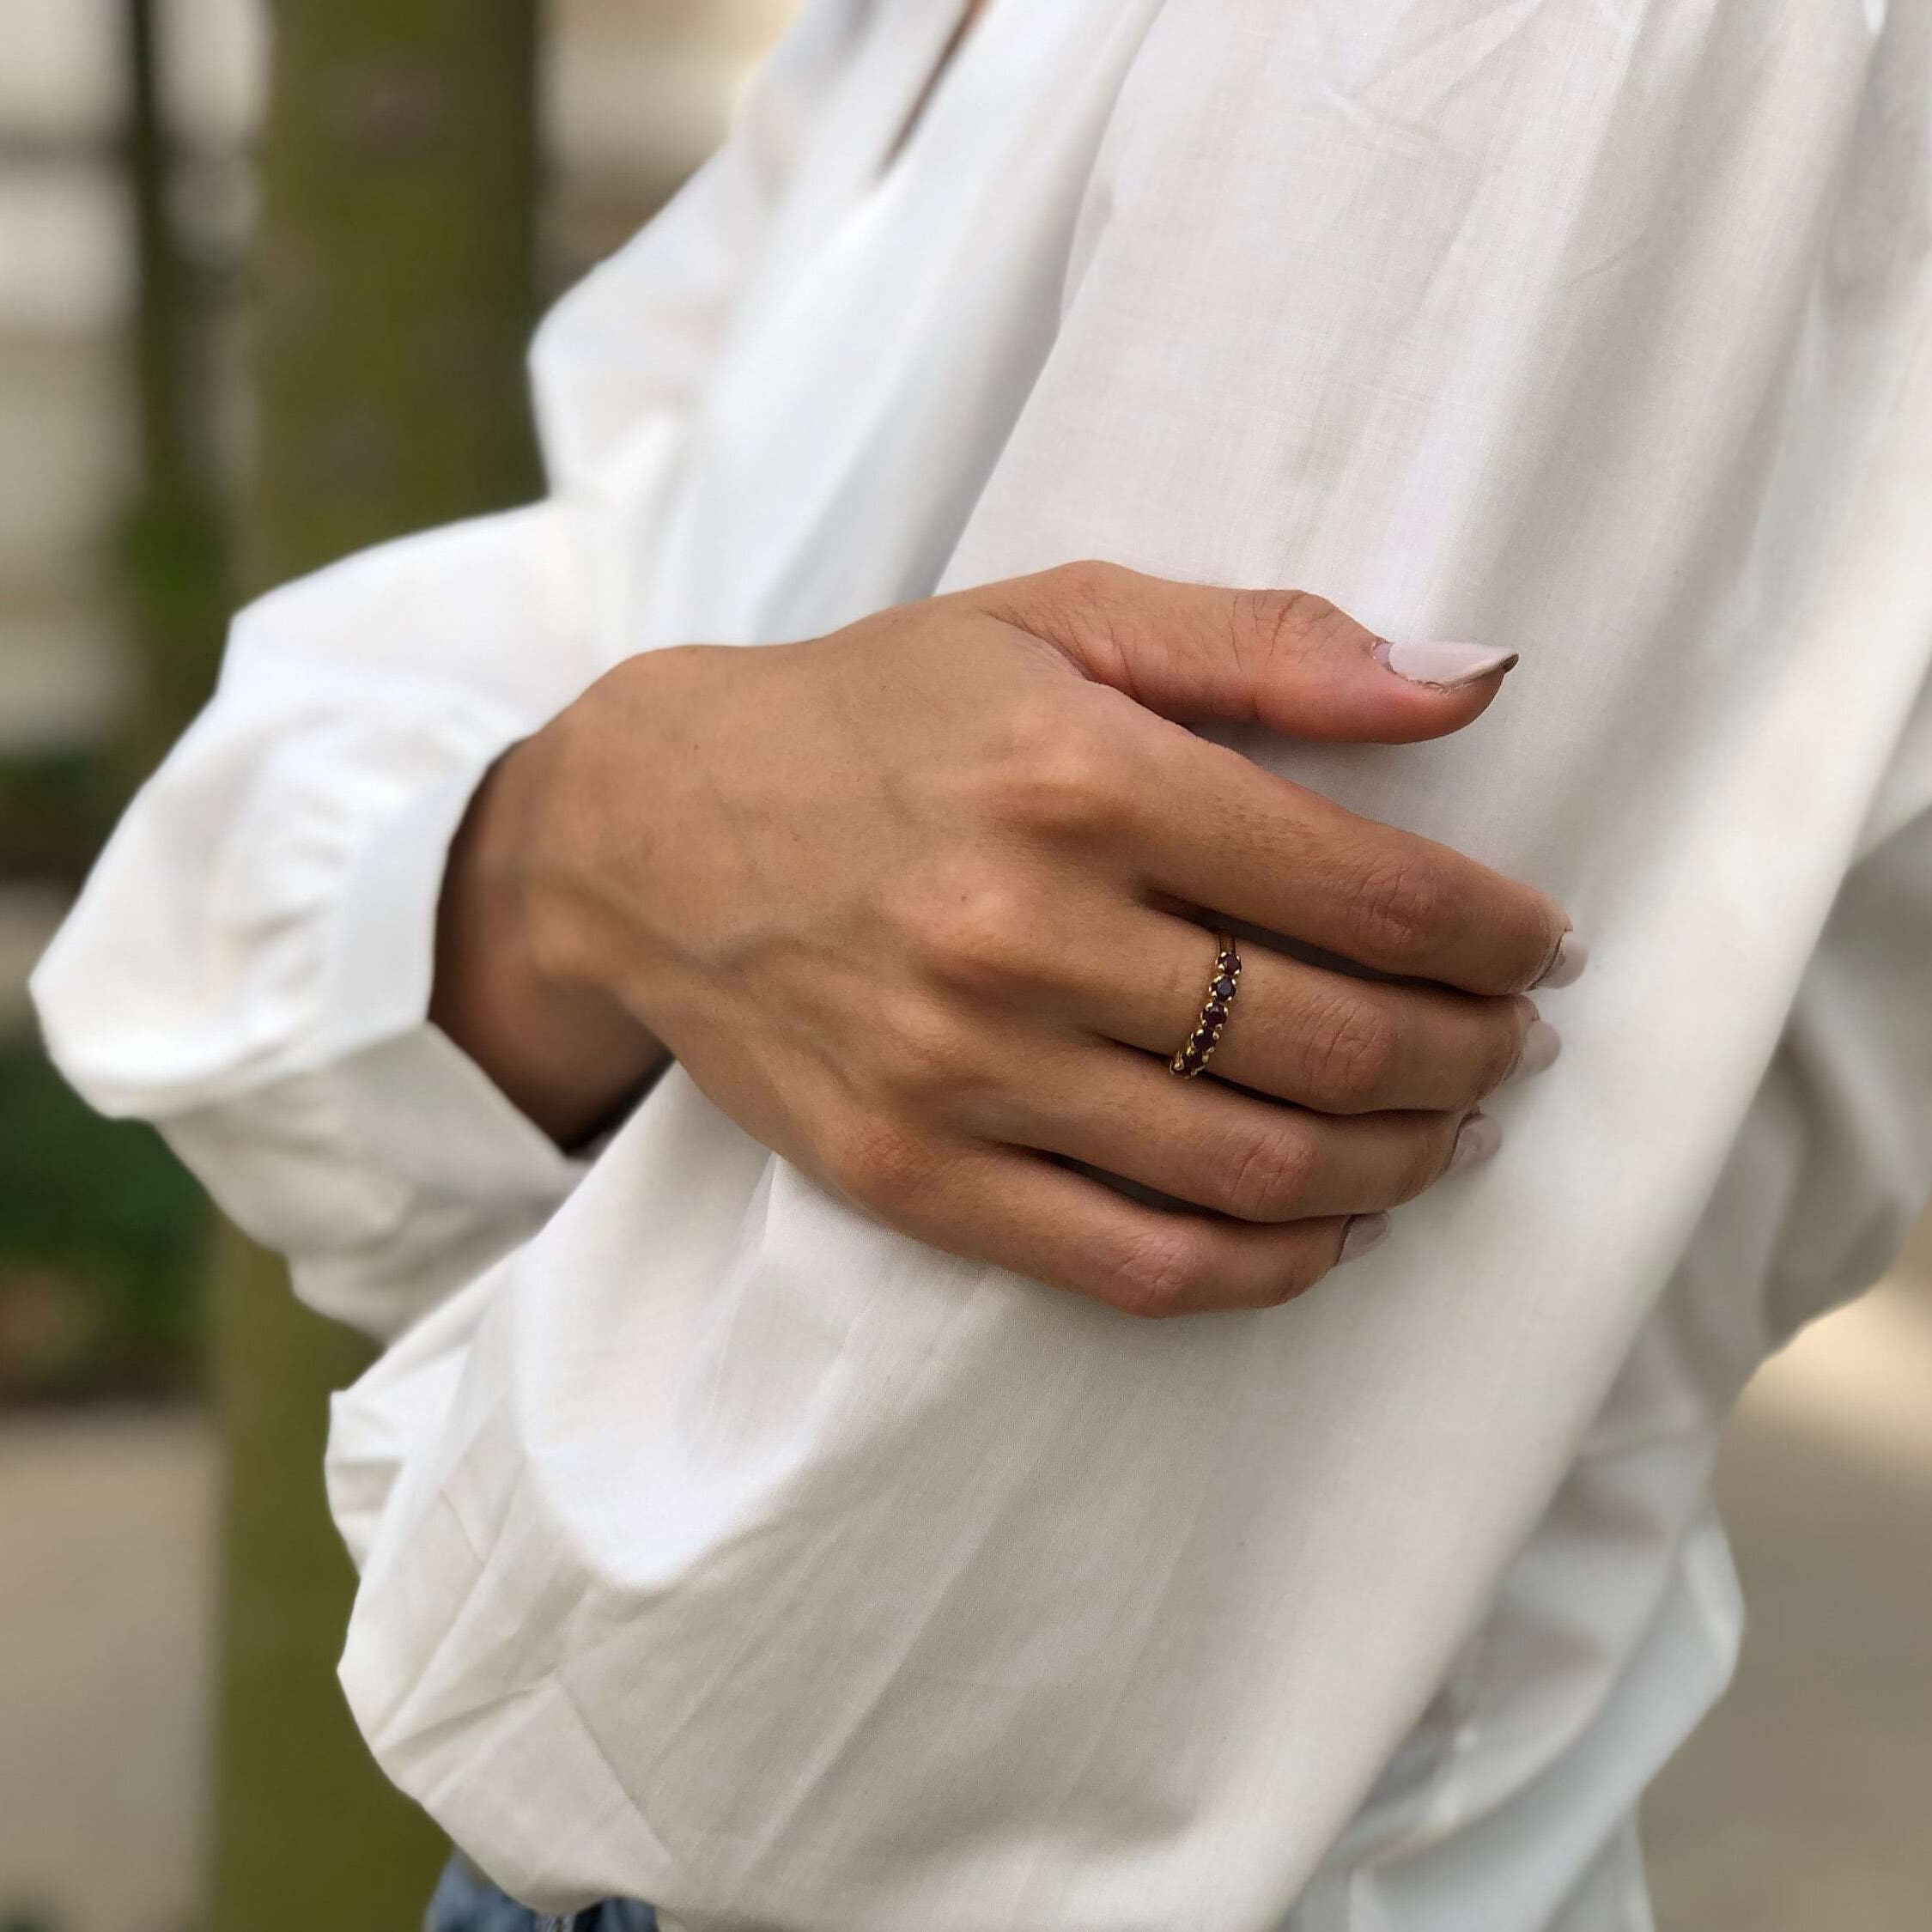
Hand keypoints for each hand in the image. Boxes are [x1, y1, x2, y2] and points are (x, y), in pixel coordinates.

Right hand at [434, 562, 1579, 1316]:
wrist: (651, 836)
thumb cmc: (874, 715)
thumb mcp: (1057, 623)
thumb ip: (1267, 645)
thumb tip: (1472, 678)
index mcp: (1077, 780)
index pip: (1364, 893)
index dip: (1491, 935)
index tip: (1538, 948)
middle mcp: (1021, 935)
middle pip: (1328, 1042)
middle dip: (1467, 1055)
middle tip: (1512, 1045)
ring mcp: (959, 1073)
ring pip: (1251, 1169)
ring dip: (1395, 1162)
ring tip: (1445, 1131)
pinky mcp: (910, 1175)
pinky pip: (1132, 1264)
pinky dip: (1265, 1266)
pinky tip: (1328, 1226)